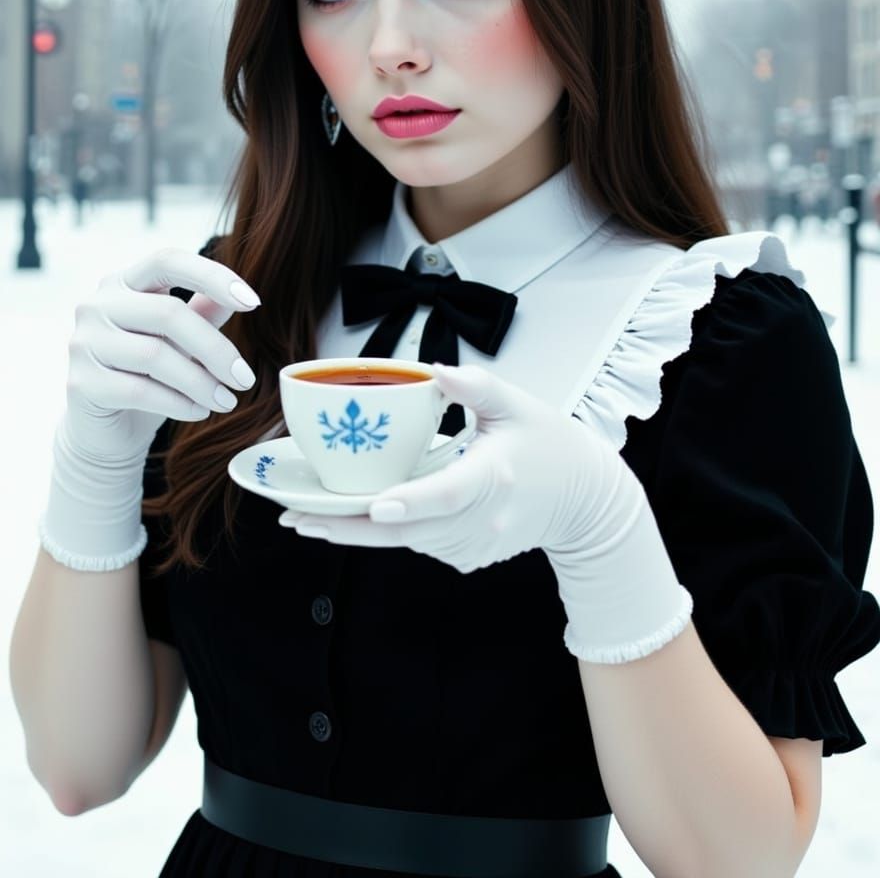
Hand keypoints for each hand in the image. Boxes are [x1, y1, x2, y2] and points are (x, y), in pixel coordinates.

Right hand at [66, 247, 260, 462]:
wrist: (106, 429)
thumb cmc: (148, 376)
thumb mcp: (181, 342)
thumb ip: (204, 315)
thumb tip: (242, 297)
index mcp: (124, 282)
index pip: (168, 261)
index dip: (212, 276)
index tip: (254, 303)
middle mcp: (97, 304)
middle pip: (168, 312)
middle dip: (216, 349)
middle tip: (244, 379)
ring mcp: (84, 342)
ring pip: (155, 355)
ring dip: (201, 383)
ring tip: (226, 401)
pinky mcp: (81, 383)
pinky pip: (140, 390)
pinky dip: (179, 403)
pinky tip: (199, 412)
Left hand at [279, 362, 626, 569]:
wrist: (587, 503)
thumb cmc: (551, 445)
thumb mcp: (518, 403)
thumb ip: (475, 385)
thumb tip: (434, 370)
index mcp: (493, 477)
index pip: (448, 494)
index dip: (411, 502)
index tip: (377, 506)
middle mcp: (482, 520)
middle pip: (408, 529)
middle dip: (350, 525)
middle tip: (296, 518)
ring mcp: (476, 546)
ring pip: (408, 541)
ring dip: (362, 530)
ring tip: (309, 518)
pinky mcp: (469, 557)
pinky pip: (423, 544)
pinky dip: (399, 529)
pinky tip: (379, 510)